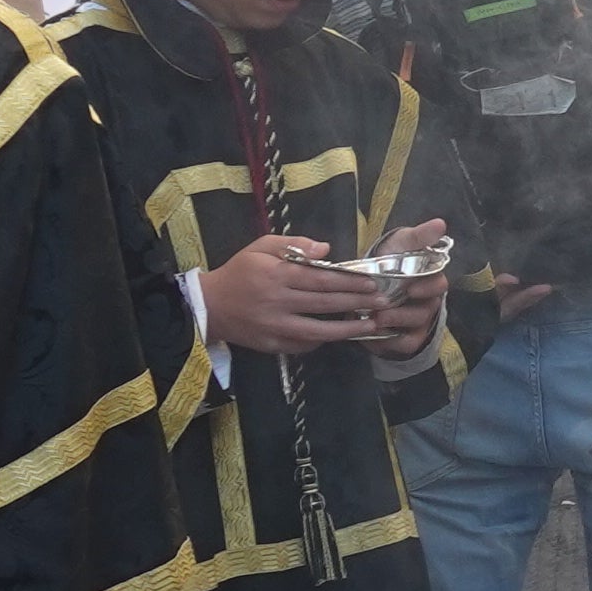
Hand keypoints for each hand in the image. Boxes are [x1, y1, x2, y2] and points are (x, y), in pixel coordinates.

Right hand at [201, 232, 383, 355]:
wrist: (209, 306)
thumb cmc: (239, 272)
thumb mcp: (260, 247)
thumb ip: (293, 245)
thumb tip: (326, 249)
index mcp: (276, 275)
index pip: (320, 279)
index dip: (348, 282)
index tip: (371, 282)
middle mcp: (278, 302)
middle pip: (325, 304)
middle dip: (357, 303)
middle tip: (382, 302)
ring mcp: (275, 327)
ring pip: (318, 331)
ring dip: (348, 329)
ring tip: (372, 324)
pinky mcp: (272, 346)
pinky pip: (302, 345)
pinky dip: (322, 341)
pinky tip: (339, 335)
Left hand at [363, 219, 454, 357]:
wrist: (372, 282)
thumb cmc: (392, 259)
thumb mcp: (404, 242)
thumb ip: (420, 235)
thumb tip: (440, 223)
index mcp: (430, 279)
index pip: (438, 284)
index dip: (427, 288)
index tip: (411, 287)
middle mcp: (428, 301)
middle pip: (426, 309)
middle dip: (406, 311)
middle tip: (384, 308)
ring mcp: (419, 321)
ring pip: (415, 326)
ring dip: (395, 323)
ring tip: (375, 319)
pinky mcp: (407, 338)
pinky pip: (405, 344)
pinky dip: (391, 341)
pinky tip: (374, 334)